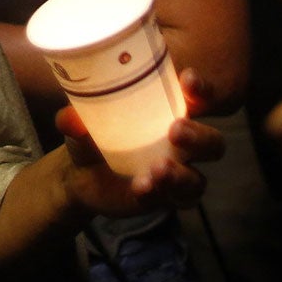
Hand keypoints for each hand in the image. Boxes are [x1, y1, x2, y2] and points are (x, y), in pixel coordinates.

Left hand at [55, 68, 223, 218]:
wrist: (81, 174)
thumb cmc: (93, 135)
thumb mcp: (80, 125)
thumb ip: (75, 121)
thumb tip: (69, 118)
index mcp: (169, 112)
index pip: (197, 98)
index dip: (201, 89)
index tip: (188, 79)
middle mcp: (182, 144)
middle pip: (212, 142)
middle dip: (199, 136)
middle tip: (175, 130)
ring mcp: (178, 174)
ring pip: (197, 179)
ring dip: (181, 175)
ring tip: (157, 169)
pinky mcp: (167, 198)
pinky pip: (175, 201)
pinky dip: (158, 194)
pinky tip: (141, 189)